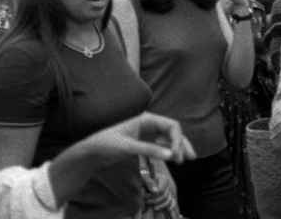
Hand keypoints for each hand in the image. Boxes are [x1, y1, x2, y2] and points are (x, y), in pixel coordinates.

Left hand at [79, 112, 196, 165]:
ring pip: (168, 139)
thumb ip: (150, 150)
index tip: (177, 155)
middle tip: (190, 158)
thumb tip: (171, 156)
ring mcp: (146, 134)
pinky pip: (160, 146)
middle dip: (182, 144)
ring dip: (176, 149)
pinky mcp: (143, 142)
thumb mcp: (128, 147)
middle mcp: (149, 124)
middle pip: (173, 132)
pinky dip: (167, 152)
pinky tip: (172, 159)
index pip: (171, 126)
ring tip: (184, 161)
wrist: (90, 152)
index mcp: (147, 119)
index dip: (177, 139)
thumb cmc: (106, 144)